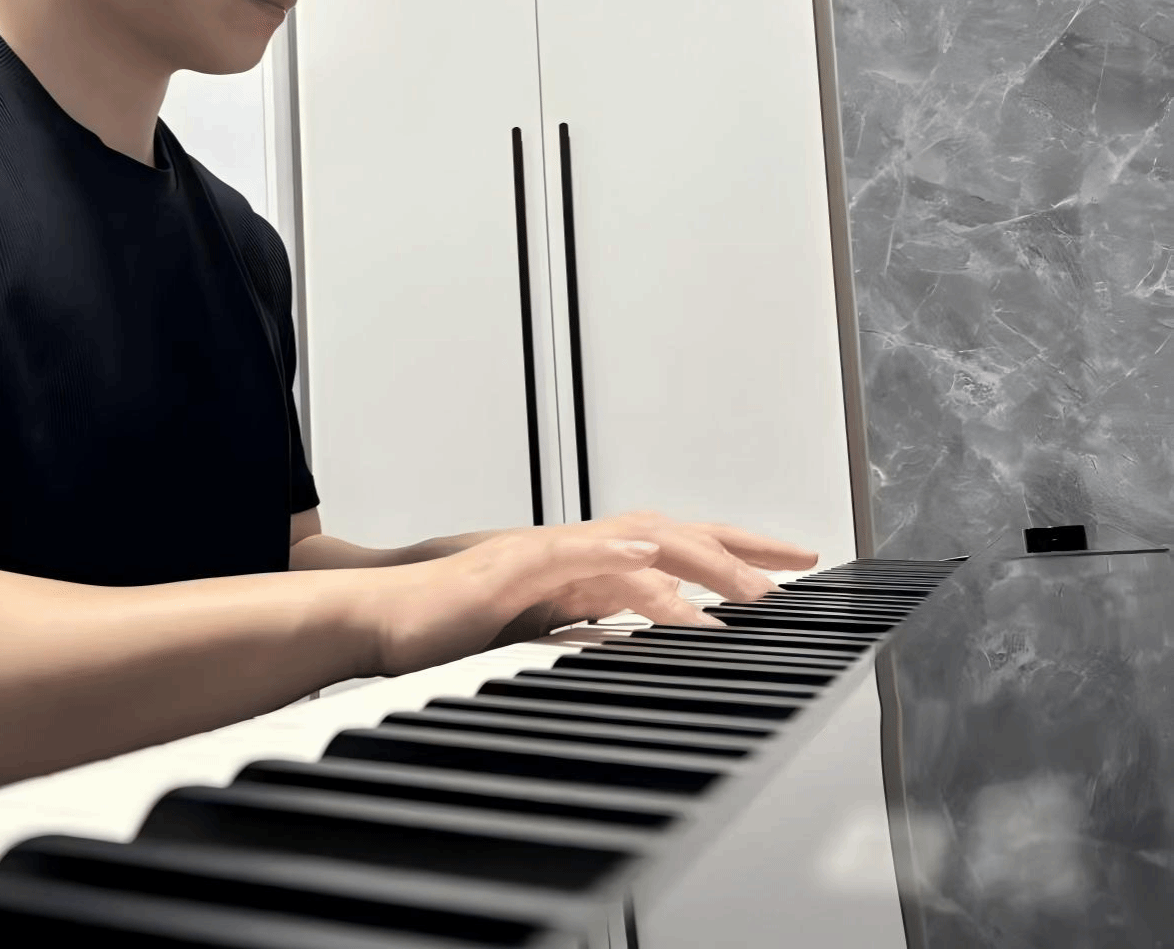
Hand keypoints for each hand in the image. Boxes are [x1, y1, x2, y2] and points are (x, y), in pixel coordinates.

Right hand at [367, 512, 820, 670]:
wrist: (380, 620)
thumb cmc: (445, 633)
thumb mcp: (532, 637)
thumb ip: (581, 634)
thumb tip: (630, 649)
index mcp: (579, 567)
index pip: (668, 551)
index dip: (729, 554)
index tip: (786, 570)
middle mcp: (570, 551)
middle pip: (671, 533)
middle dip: (740, 545)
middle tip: (801, 559)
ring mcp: (542, 555)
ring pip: (636, 544)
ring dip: (700, 563)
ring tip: (751, 590)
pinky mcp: (511, 569)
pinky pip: (574, 559)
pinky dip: (618, 560)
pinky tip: (656, 569)